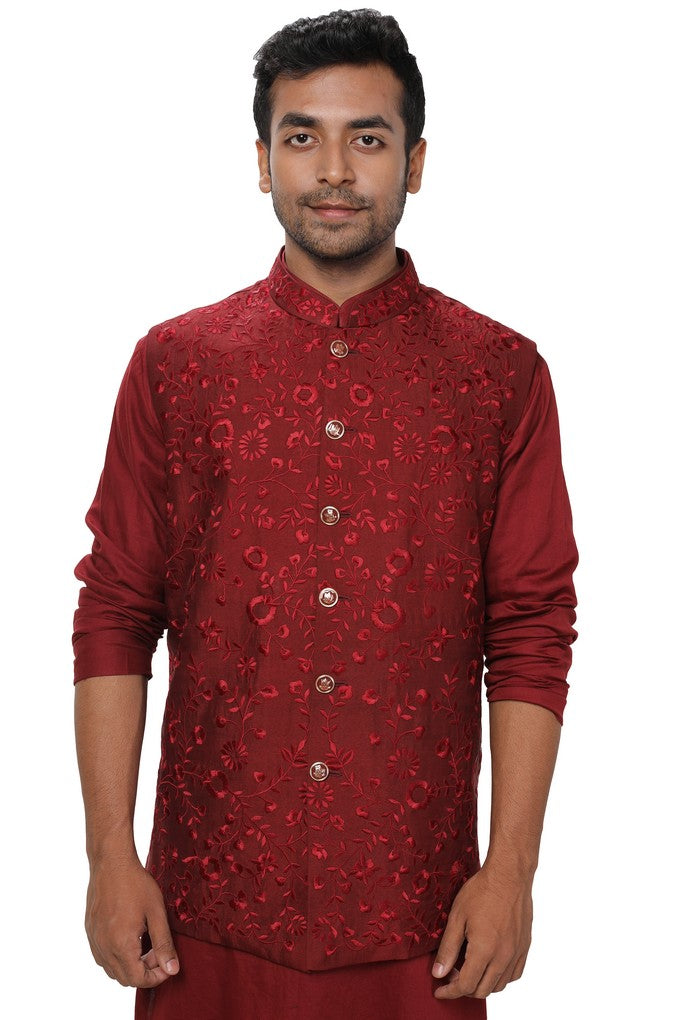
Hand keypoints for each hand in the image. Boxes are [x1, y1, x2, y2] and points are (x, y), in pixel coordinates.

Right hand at [85, 855, 179, 987]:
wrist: (111, 862)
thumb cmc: (136, 884)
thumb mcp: (157, 912)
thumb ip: (164, 944)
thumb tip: (172, 970)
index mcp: (121, 945)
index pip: (138, 979)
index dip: (156, 977)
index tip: (168, 964)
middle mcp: (104, 947)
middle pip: (124, 978)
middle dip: (145, 971)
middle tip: (158, 952)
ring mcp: (94, 940)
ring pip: (111, 970)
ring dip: (130, 965)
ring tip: (146, 944)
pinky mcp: (90, 932)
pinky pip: (102, 957)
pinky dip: (117, 957)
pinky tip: (130, 938)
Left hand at [431, 863, 532, 998]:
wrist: (509, 875)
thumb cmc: (481, 891)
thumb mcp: (457, 917)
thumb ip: (448, 948)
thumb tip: (438, 973)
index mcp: (484, 951)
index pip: (466, 986)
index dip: (450, 992)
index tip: (439, 990)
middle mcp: (503, 957)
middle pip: (482, 990)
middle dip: (463, 988)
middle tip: (451, 974)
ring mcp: (516, 953)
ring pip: (499, 985)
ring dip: (482, 984)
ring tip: (468, 967)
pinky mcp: (524, 947)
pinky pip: (513, 975)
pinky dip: (499, 977)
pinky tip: (489, 964)